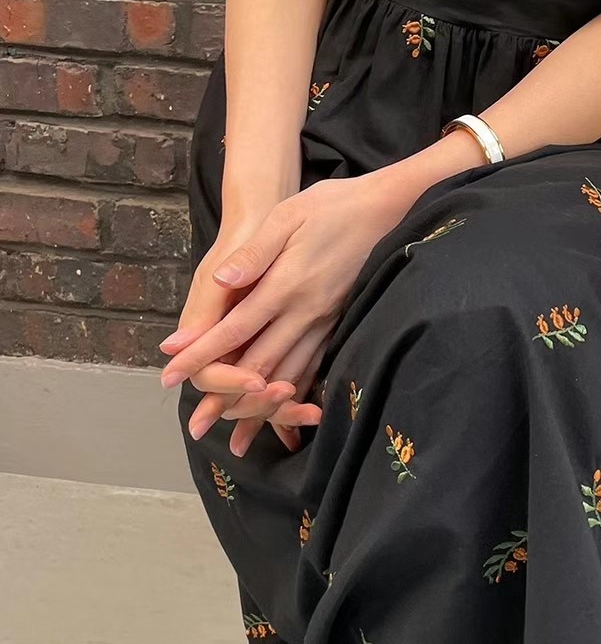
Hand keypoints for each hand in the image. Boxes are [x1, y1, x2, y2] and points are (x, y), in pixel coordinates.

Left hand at [160, 167, 423, 453]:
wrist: (387, 210)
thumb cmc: (332, 206)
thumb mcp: (288, 216)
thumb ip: (255, 252)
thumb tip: (221, 279)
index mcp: (285, 285)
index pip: (233, 330)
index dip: (200, 354)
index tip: (170, 372)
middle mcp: (305, 312)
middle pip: (258, 365)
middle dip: (224, 397)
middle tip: (195, 425)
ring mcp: (325, 322)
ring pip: (288, 375)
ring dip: (259, 408)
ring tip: (236, 436)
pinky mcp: (339, 324)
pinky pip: (315, 368)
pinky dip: (296, 396)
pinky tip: (284, 415)